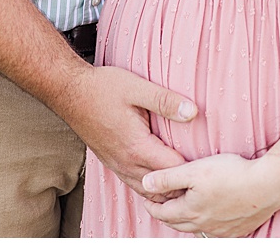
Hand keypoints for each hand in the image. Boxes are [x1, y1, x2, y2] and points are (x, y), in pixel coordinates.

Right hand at [55, 65, 194, 201]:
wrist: (69, 92)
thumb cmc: (103, 87)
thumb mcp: (138, 88)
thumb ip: (166, 101)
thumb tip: (193, 112)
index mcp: (136, 147)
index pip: (173, 170)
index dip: (194, 168)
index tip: (211, 162)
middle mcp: (126, 163)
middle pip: (161, 187)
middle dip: (183, 183)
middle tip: (205, 174)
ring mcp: (116, 165)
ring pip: (146, 191)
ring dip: (166, 188)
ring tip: (188, 178)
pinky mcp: (112, 162)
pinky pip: (135, 184)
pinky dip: (151, 186)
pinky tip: (163, 176)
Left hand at [142, 153, 279, 237]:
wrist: (268, 184)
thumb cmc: (232, 174)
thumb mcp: (195, 170)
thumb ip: (168, 178)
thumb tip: (145, 183)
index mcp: (190, 211)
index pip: (162, 213)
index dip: (152, 205)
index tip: (148, 198)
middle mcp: (203, 225)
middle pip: (177, 223)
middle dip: (167, 214)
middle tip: (163, 205)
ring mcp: (221, 230)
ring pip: (197, 228)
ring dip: (188, 220)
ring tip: (186, 209)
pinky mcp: (238, 230)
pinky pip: (217, 231)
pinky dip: (209, 224)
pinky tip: (213, 216)